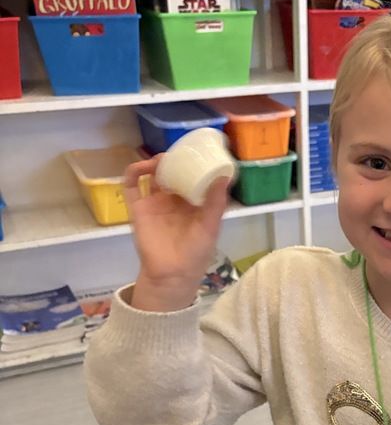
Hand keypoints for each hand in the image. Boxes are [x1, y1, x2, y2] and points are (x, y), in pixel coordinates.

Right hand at [123, 155, 229, 311]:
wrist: (171, 274)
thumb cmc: (195, 252)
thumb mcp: (210, 227)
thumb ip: (216, 203)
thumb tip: (223, 176)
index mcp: (192, 202)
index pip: (192, 176)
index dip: (193, 163)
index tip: (197, 151)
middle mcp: (173, 200)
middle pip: (171, 172)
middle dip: (174, 159)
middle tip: (178, 152)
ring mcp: (154, 202)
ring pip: (152, 175)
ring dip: (155, 163)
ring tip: (161, 160)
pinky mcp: (138, 208)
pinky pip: (132, 186)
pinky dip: (133, 172)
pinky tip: (141, 167)